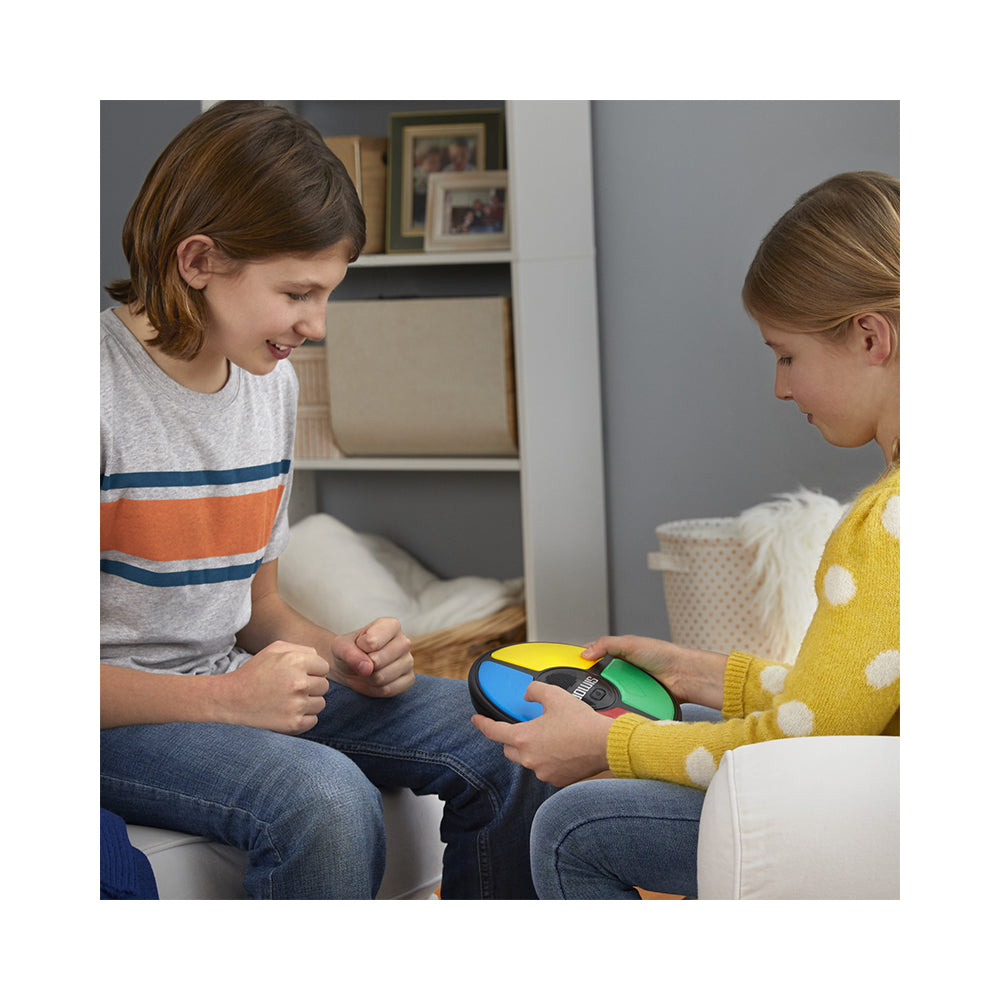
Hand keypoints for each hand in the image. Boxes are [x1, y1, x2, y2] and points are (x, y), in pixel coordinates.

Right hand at [220, 640, 329, 733]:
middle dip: (311, 686)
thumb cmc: (254, 672)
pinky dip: (304, 718)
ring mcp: (296, 705)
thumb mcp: (275, 649)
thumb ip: (302, 650)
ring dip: (309, 702)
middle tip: (291, 688)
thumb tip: (320, 662)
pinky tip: (289, 711)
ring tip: (290, 700)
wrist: (232, 698)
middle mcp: (299, 683)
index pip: (324, 667)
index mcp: (297, 661)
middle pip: (324, 686)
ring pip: (320, 703)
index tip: (299, 674)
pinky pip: (313, 720)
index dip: (313, 670)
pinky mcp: (293, 723)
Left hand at [328, 617, 415, 697]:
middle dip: (364, 665)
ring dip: (369, 679)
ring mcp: (409, 661)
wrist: (351, 667)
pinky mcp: (409, 679)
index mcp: (391, 625)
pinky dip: (377, 689)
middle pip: (378, 660)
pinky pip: (389, 690)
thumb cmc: (349, 651)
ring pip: (383, 677)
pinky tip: (376, 681)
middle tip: (364, 662)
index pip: (372, 641)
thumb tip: (367, 668)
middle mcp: (404, 641)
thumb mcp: (340, 647)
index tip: (359, 645)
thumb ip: (349, 653)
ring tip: (369, 671)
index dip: (359, 647)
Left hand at [471, 681, 614, 786]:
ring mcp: (542, 771)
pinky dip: (548, 759)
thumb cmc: (582, 722)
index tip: (476, 720)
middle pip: (509, 749)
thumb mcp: (555, 696)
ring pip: (528, 760)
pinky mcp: (556, 780)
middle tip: (526, 728)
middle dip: (513, 738)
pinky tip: (561, 749)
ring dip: (533, 749)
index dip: (482, 724)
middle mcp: (530, 758)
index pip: (494, 731)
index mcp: (524, 738)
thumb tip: (527, 694)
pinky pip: (544, 769)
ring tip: (552, 737)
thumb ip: (535, 691)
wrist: (604, 744)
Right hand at [581, 634, 725, 709]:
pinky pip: (623, 705)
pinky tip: (616, 706)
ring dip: (607, 697)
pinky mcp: (637, 701)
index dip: (583, 663)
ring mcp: (630, 687)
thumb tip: (585, 652)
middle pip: (599, 679)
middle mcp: (624, 671)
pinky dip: (619, 706)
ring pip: (610, 694)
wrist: (685, 676)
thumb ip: (606, 645)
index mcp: (619, 655)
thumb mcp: (630, 643)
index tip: (570, 668)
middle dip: (593, 684)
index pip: (595, 658)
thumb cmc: (664, 655)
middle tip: (584, 688)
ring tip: (601, 698)